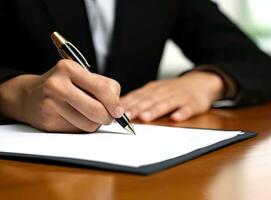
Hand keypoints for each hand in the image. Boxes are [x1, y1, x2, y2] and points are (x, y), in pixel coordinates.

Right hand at [0, 59, 123, 131]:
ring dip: (94, 123)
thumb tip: (118, 108)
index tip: (119, 111)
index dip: (114, 103)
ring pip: (89, 124)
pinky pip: (77, 131)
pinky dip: (81, 127)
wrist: (28, 95)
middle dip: (107, 117)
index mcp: (69, 68)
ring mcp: (50, 104)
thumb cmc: (62, 84)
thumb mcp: (81, 76)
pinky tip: (73, 118)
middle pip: (97, 110)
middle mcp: (57, 85)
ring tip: (87, 114)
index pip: (101, 88)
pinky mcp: (48, 122)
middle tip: (108, 117)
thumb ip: (103, 86)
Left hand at [121, 71, 223, 121]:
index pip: (137, 97)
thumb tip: (119, 107)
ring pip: (165, 104)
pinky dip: (182, 113)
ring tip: (145, 117)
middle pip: (149, 100)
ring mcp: (178, 97)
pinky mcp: (192, 103)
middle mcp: (164, 92)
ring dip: (155, 110)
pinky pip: (187, 108)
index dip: (127, 105)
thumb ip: (139, 99)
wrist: (199, 83)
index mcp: (153, 90)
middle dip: (137, 108)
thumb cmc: (172, 90)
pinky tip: (176, 118)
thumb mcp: (155, 91)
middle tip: (126, 117)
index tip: (116, 112)